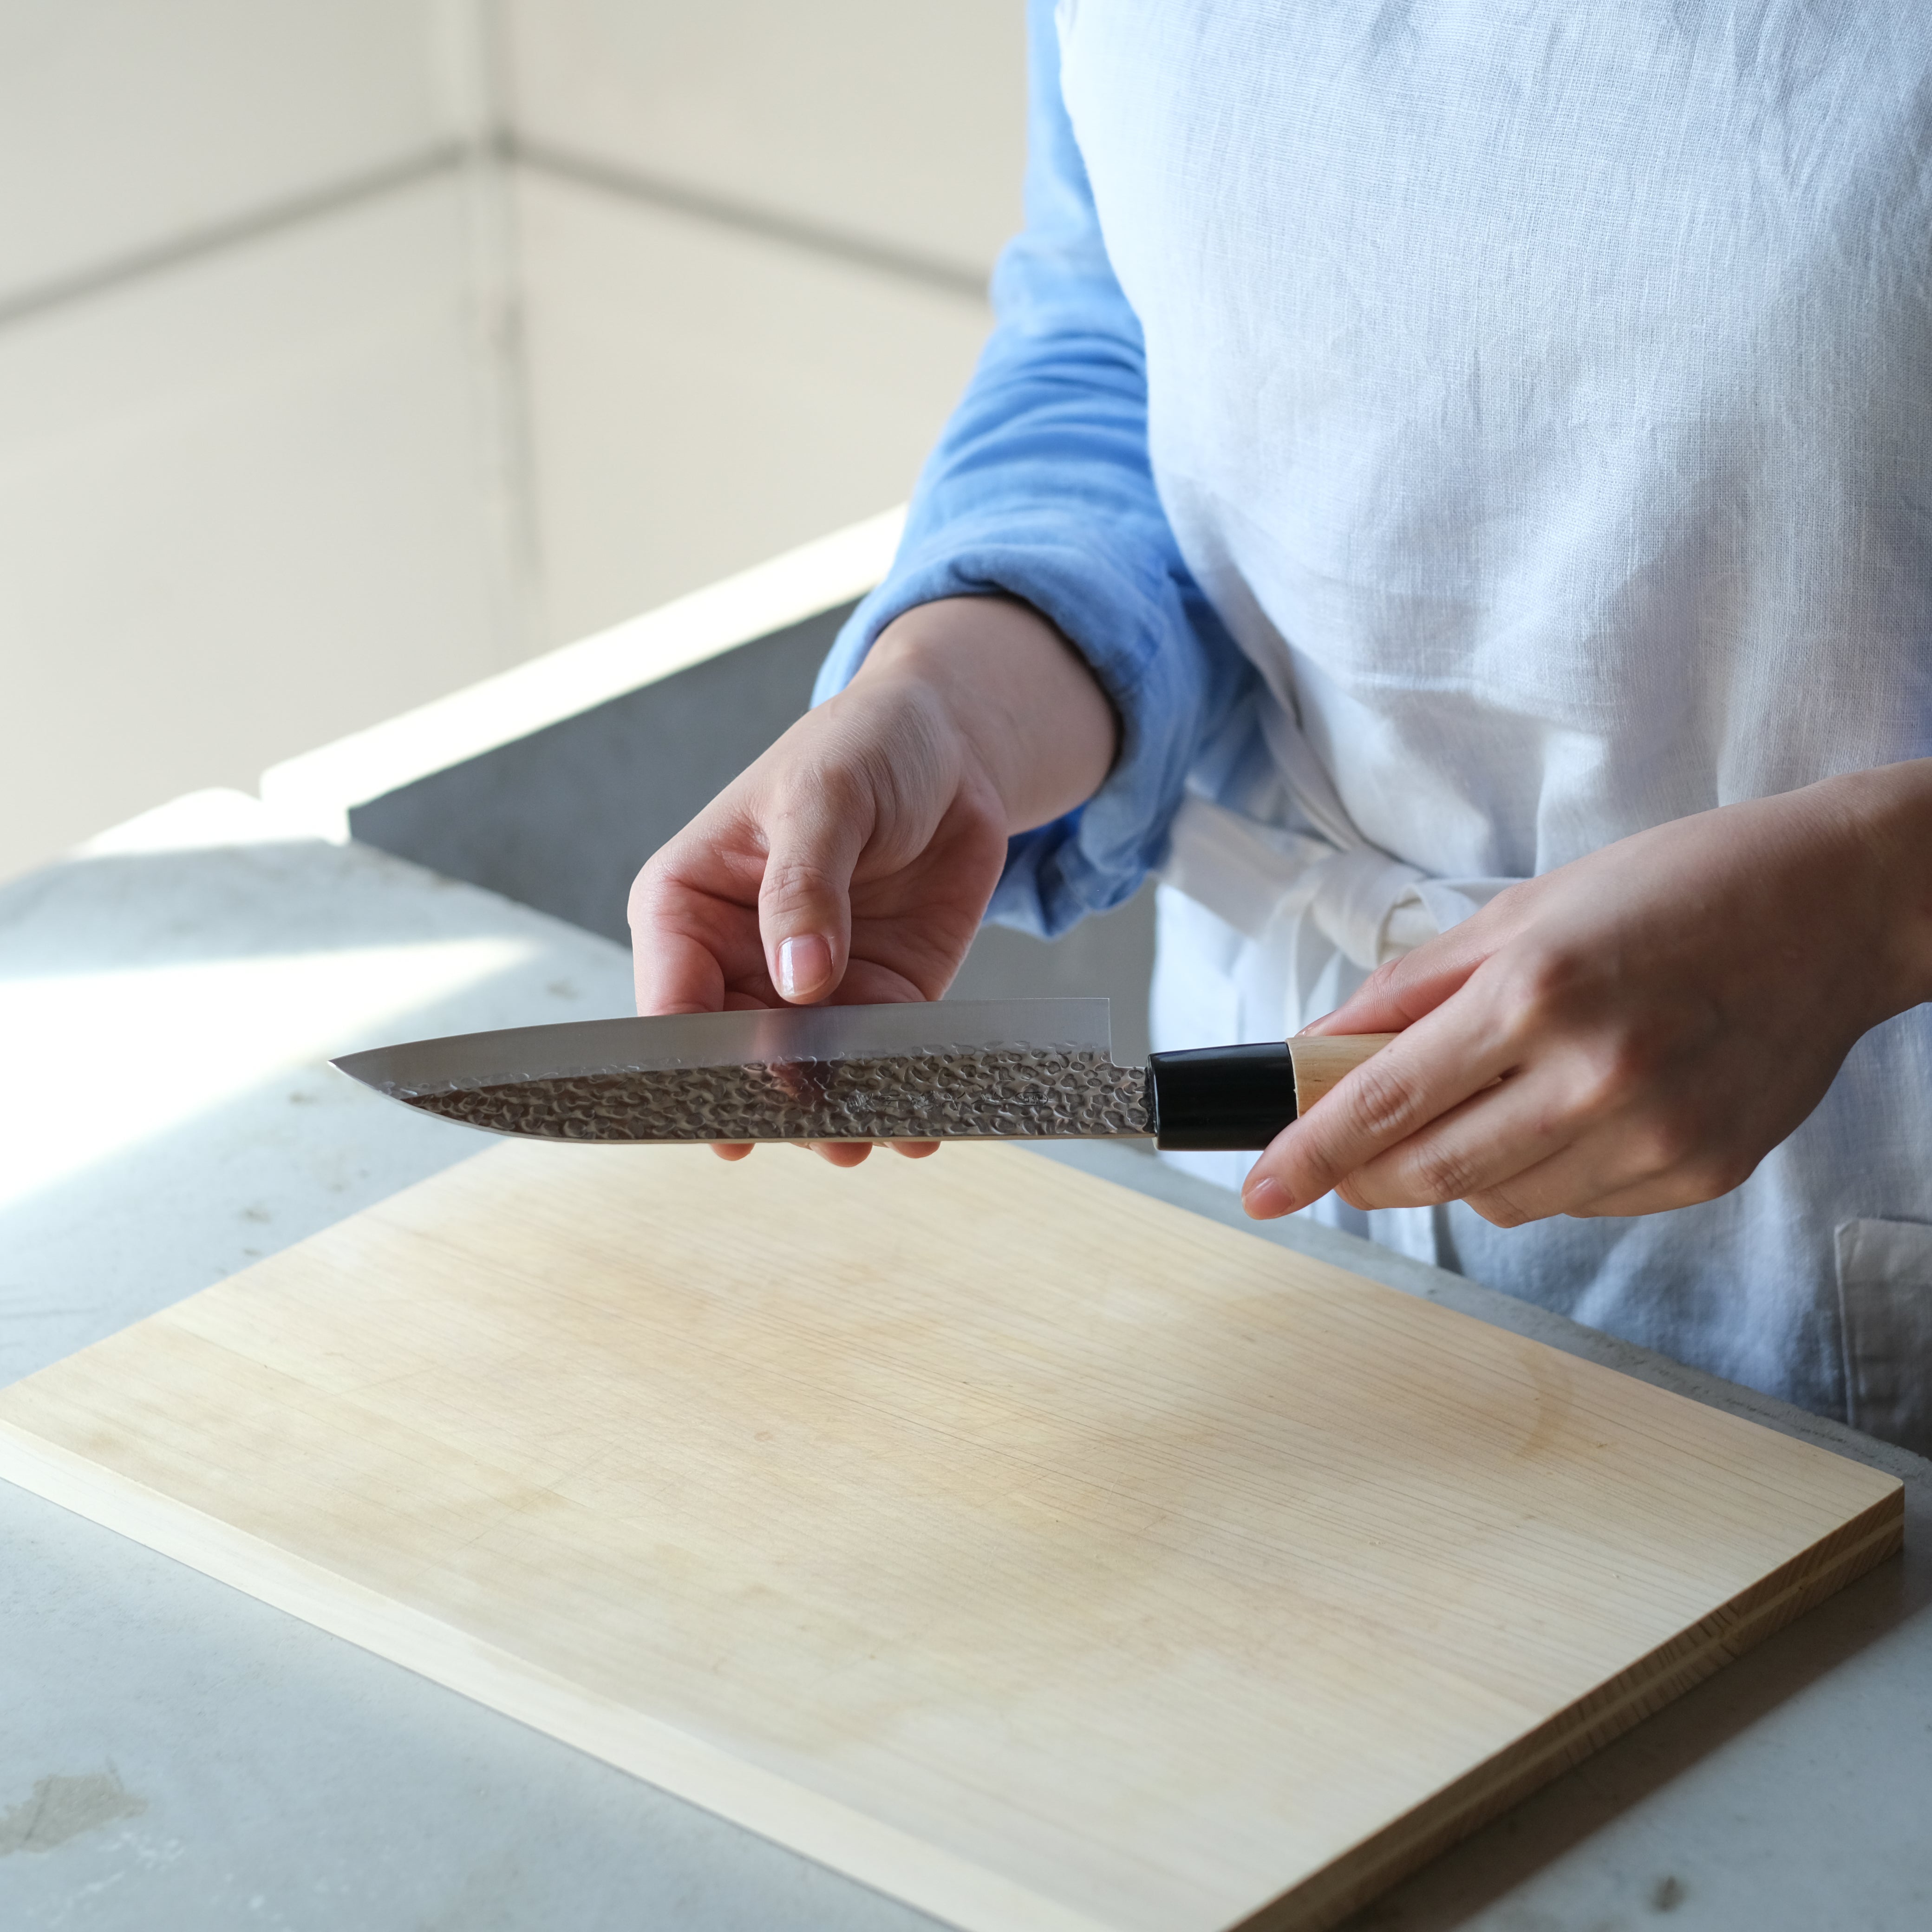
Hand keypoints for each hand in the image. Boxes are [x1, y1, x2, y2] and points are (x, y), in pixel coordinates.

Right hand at [628, 596, 1116, 1164]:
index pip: (670, 1002)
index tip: (728, 1106)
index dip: (692, 1061)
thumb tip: (796, 979)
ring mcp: (808, 990)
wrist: (951, 746)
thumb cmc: (862, 749)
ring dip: (834, 1111)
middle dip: (770, 1099)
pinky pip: (880, 1061)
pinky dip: (897, 1095)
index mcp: (685, 906)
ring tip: (863, 1137)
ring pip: (807, 1074)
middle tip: (811, 1131)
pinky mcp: (880, 999)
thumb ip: (805, 887)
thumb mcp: (824, 795)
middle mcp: (735, 961)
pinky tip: (916, 1125)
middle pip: (736, 1056)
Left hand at [1241, 761, 1931, 1226]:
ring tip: (1487, 1102)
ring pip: (1501, 1202)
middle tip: (1339, 1162)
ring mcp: (1653, 1135)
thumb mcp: (1522, 911)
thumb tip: (1319, 1046)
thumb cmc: (1673, 887)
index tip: (1261, 1187)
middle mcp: (1594, 1075)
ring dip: (1459, 1171)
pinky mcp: (1697, 1173)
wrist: (1835, 908)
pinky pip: (1576, 1204)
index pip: (1386, 1101)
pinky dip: (1541, 1174)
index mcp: (1537, 992)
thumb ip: (1409, 989)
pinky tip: (1567, 1113)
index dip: (1310, 1153)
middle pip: (1433, 1172)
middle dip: (1366, 1176)